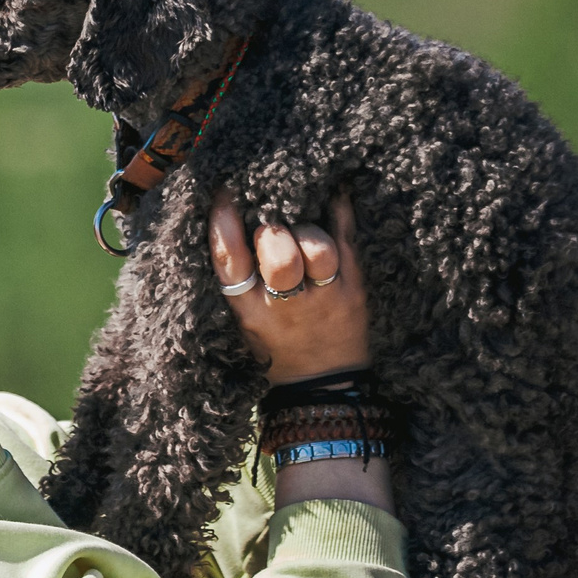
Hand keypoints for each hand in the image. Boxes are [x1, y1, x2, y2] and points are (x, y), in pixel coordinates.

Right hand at [210, 193, 368, 383]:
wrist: (322, 384)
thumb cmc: (277, 342)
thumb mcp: (245, 318)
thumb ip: (238, 277)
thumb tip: (230, 214)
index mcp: (248, 310)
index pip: (229, 259)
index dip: (224, 221)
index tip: (227, 193)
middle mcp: (285, 305)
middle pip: (278, 252)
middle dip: (273, 229)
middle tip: (273, 226)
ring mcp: (323, 298)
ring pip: (318, 247)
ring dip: (308, 228)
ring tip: (303, 228)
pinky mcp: (353, 291)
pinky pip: (348, 240)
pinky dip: (340, 212)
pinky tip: (334, 196)